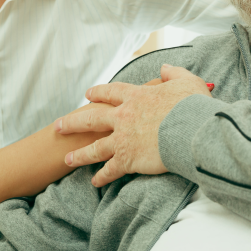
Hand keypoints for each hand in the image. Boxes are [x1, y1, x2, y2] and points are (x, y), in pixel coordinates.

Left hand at [54, 65, 211, 186]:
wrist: (191, 130)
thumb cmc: (192, 106)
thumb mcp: (186, 81)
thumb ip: (174, 74)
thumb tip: (165, 68)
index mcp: (136, 96)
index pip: (111, 92)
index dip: (98, 92)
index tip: (88, 94)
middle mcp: (123, 116)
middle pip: (91, 119)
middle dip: (73, 122)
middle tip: (58, 126)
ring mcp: (122, 139)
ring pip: (94, 148)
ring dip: (80, 154)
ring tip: (67, 159)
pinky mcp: (127, 159)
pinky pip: (110, 170)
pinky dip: (102, 177)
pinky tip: (95, 181)